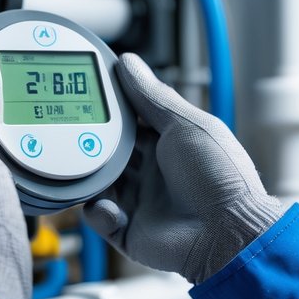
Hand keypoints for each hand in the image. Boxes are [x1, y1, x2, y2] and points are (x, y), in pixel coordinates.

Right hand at [84, 54, 285, 283]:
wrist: (227, 235)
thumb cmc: (219, 177)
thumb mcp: (186, 125)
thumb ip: (153, 96)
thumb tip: (128, 63)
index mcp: (169, 145)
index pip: (130, 122)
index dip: (109, 111)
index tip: (86, 95)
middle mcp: (154, 173)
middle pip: (110, 154)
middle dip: (91, 146)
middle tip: (71, 134)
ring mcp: (141, 203)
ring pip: (100, 185)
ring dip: (92, 179)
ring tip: (89, 173)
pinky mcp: (130, 232)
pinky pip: (101, 220)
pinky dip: (99, 212)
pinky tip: (112, 209)